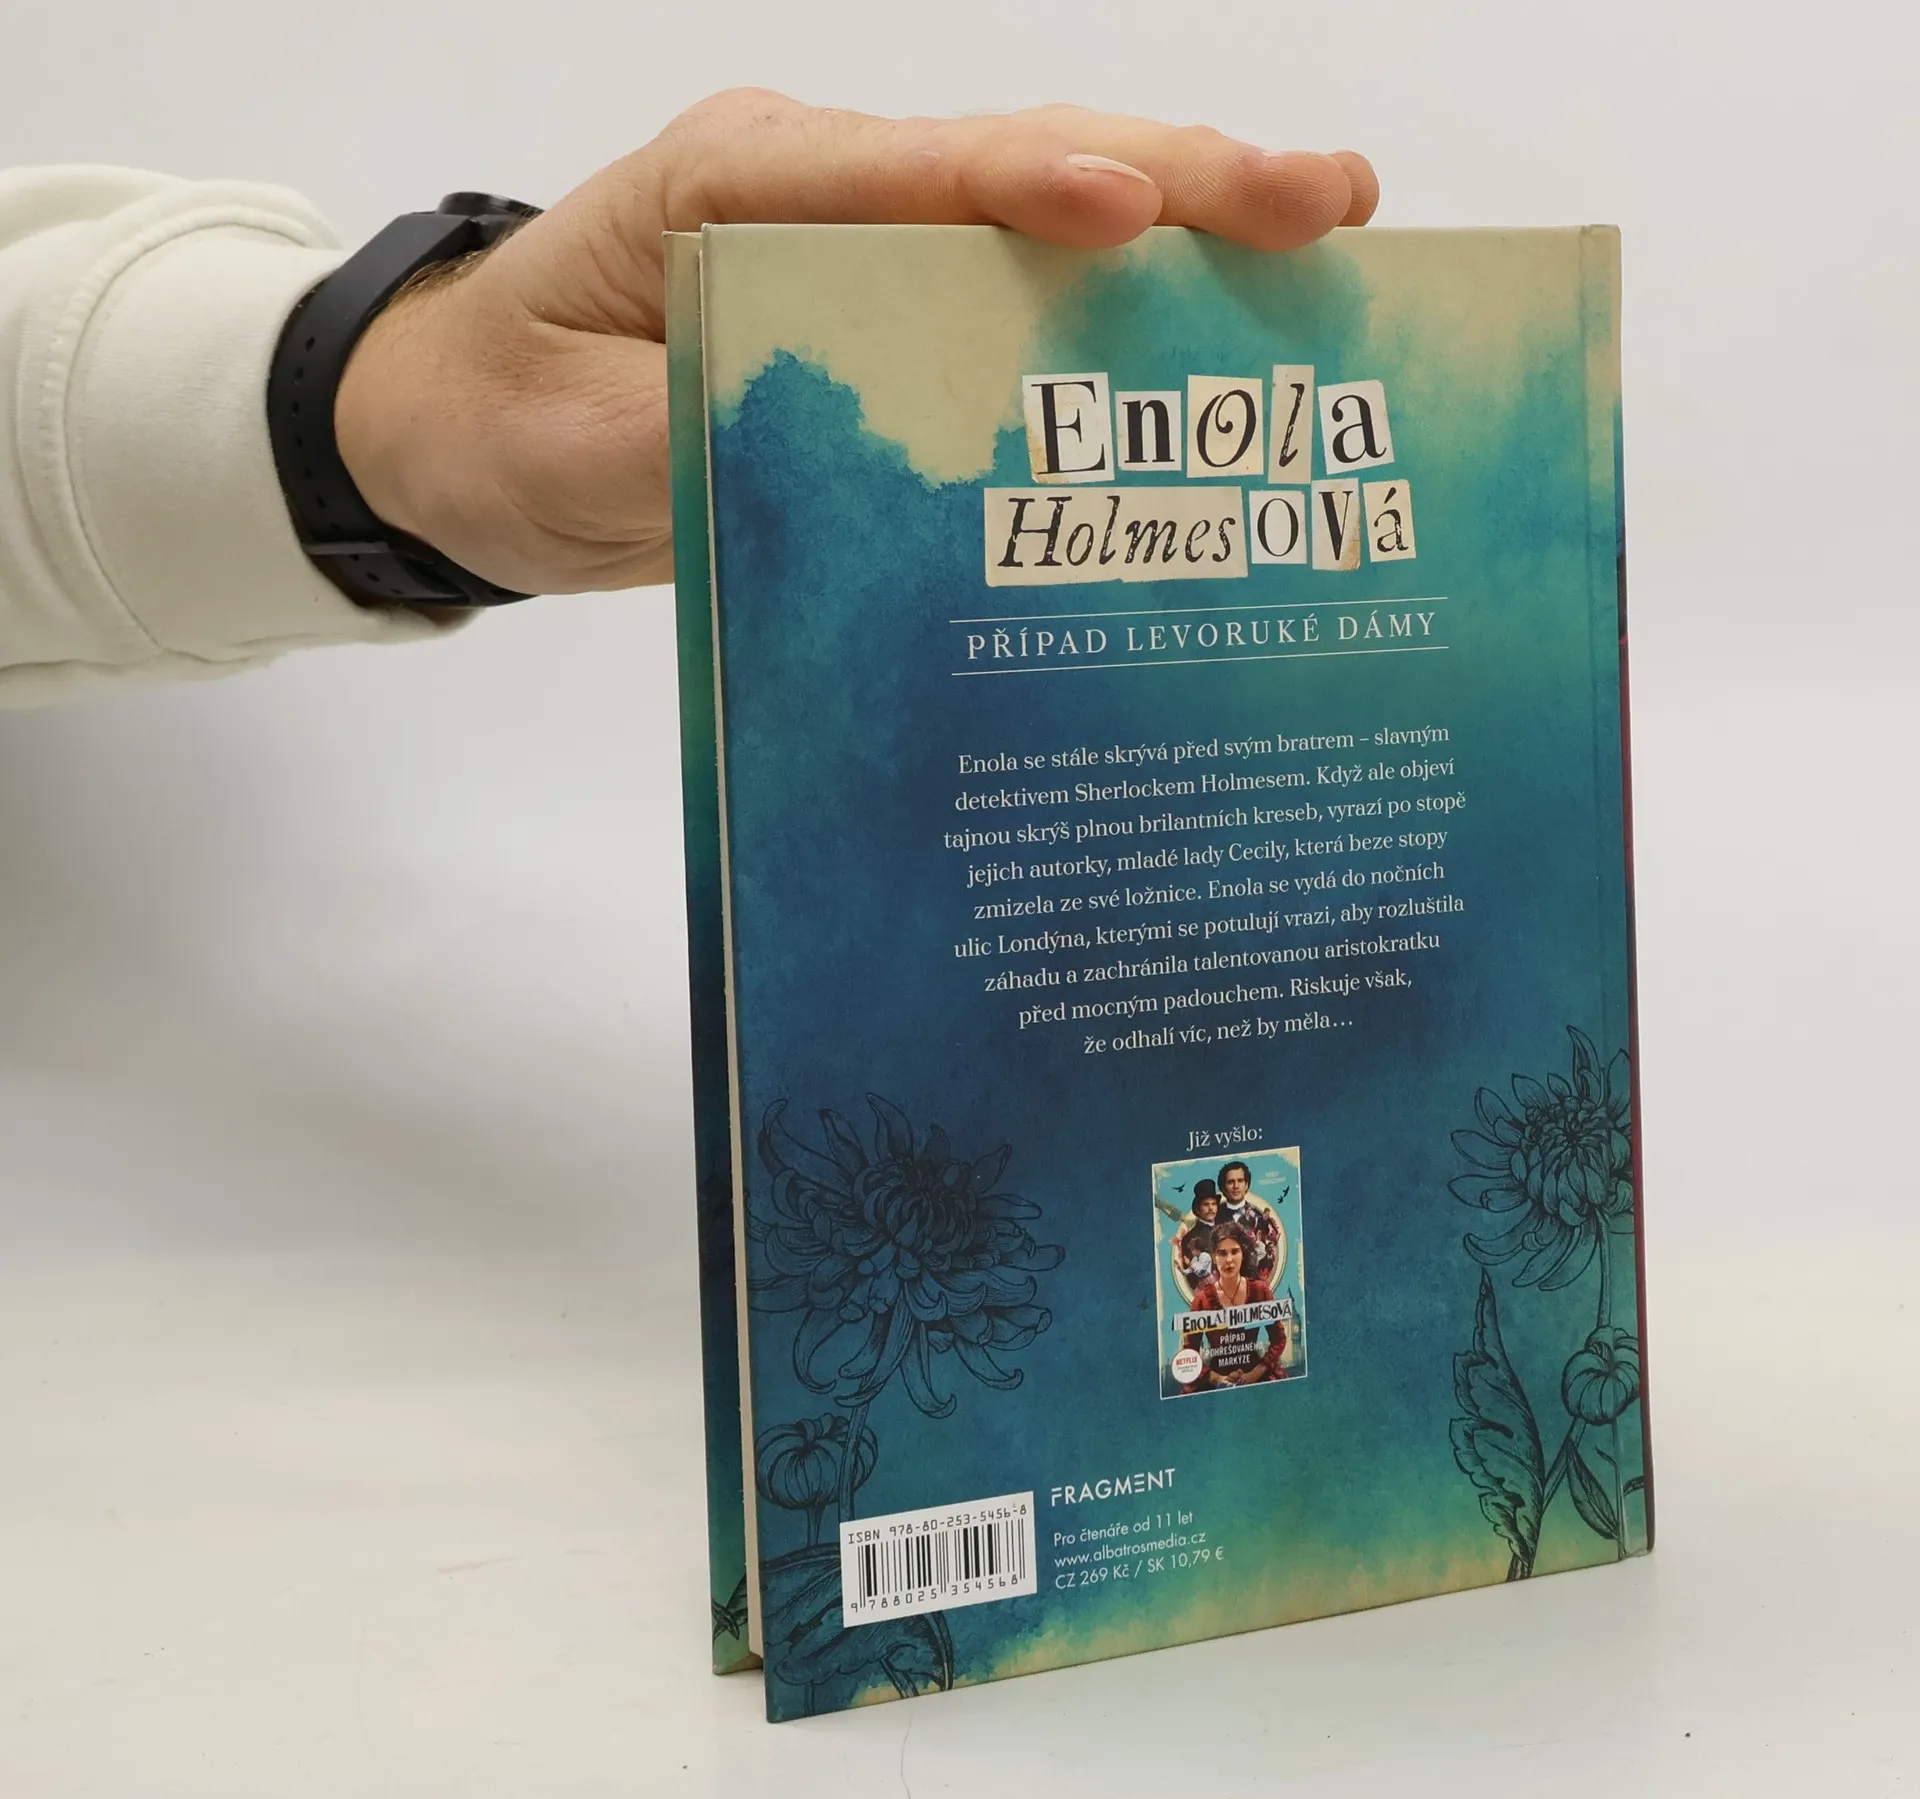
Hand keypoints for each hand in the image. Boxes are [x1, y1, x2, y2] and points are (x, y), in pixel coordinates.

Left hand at [334, 90, 1377, 595]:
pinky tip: (1226, 321)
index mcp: (727, 187)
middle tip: (1322, 202)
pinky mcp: (882, 311)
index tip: (1137, 211)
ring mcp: (858, 244)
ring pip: (1038, 214)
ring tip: (1327, 234)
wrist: (463, 432)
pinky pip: (1015, 292)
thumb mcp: (578, 449)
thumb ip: (710, 438)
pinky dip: (1126, 302)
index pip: (896, 170)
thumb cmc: (505, 418)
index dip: (1026, 185)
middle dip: (1172, 180)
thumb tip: (859, 448)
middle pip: (1009, 164)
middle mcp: (813, 190)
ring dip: (1185, 225)